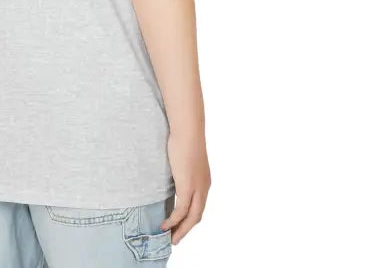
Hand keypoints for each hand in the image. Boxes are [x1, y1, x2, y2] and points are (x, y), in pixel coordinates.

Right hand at [161, 126, 210, 244]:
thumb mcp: (185, 158)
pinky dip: (174, 220)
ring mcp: (197, 188)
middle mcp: (204, 188)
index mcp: (204, 181)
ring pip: (191, 217)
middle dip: (186, 230)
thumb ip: (182, 169)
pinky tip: (165, 225)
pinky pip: (181, 210)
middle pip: (197, 216)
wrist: (188, 130)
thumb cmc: (184, 138)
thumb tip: (173, 173)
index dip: (190, 219)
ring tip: (170, 238)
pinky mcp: (188, 187)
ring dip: (180, 230)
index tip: (180, 226)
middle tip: (175, 239)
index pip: (199, 206)